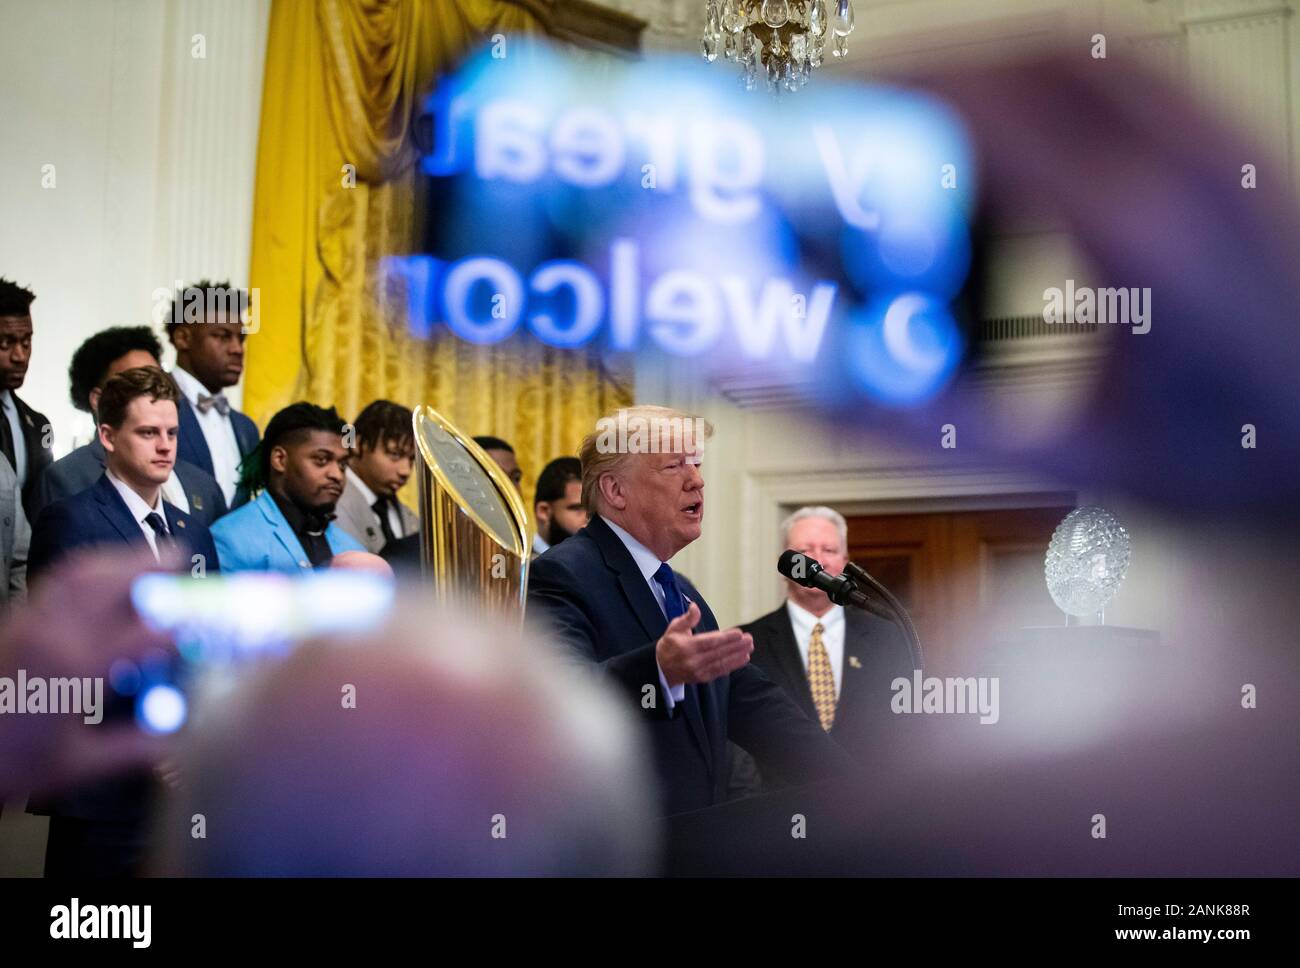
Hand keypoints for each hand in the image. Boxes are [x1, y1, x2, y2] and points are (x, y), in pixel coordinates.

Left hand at [0, 548, 177, 799]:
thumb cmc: (10, 763)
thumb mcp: (76, 763)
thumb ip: (131, 749)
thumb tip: (176, 742)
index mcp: (74, 669)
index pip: (141, 635)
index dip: (177, 628)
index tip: (201, 627)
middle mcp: (51, 636)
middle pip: (105, 582)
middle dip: (147, 564)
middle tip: (179, 554)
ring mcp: (27, 624)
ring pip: (76, 574)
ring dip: (115, 559)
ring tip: (144, 554)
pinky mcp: (13, 622)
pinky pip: (53, 582)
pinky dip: (84, 569)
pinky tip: (98, 574)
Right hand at [655, 601, 752, 686]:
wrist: (661, 669)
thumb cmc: (669, 645)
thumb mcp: (674, 628)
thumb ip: (687, 618)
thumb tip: (695, 606)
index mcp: (686, 647)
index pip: (709, 642)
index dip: (725, 638)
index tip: (739, 633)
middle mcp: (693, 660)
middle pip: (718, 653)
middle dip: (736, 646)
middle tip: (749, 639)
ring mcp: (699, 671)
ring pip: (721, 663)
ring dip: (738, 656)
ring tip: (749, 648)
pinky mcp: (703, 678)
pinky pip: (720, 671)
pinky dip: (733, 665)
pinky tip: (743, 659)